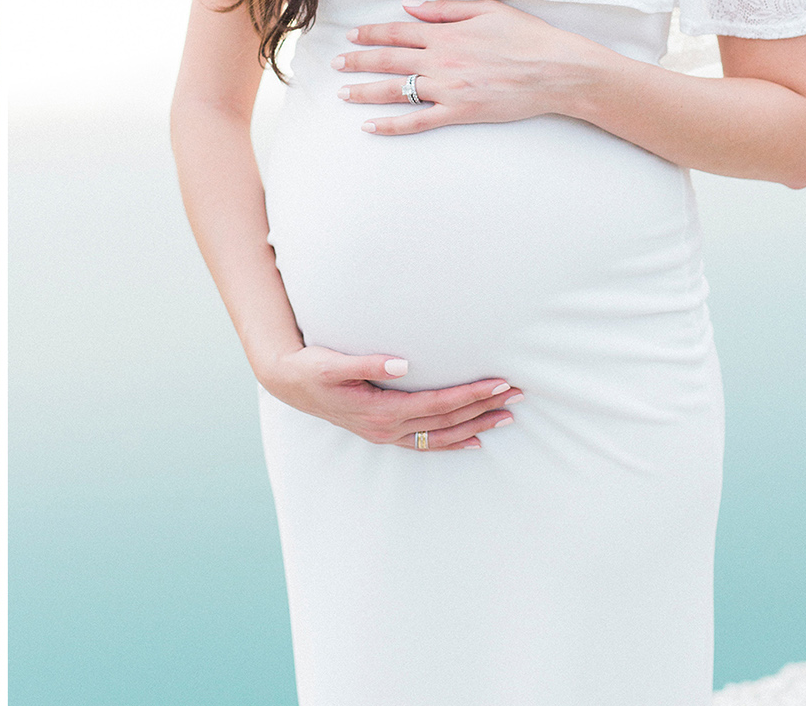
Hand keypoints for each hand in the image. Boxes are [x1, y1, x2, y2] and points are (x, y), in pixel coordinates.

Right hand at [258, 345, 519, 451]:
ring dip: (476, 426)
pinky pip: (426, 443)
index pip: (437, 404)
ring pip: (441, 435)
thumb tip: (402, 364)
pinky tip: (474, 441)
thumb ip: (367, 364)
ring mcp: (386, 434)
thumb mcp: (333, 362)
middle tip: (517, 394)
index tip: (498, 384)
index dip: (470, 395)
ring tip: (507, 417)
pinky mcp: (383, 433)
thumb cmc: (311, 368)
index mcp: (380, 411)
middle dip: (483, 408)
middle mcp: (387, 428)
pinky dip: (452, 443)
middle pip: (446, 421)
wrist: (289, 384)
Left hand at [335, 0, 597, 135]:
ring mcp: (448, 88)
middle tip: (335, 64)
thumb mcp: (488, 9)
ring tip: (343, 93)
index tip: (351, 35)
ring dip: (365, 91)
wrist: (557, 70)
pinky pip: (418, 122)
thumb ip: (444, 9)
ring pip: (396, 90)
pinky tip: (370, 126)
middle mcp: (440, 60)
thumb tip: (409, 7)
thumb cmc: (528, 37)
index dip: (371, 33)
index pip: (397, 32)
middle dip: (357, 61)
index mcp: (446, 34)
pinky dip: (391, 125)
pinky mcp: (460, 112)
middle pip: (388, 59)